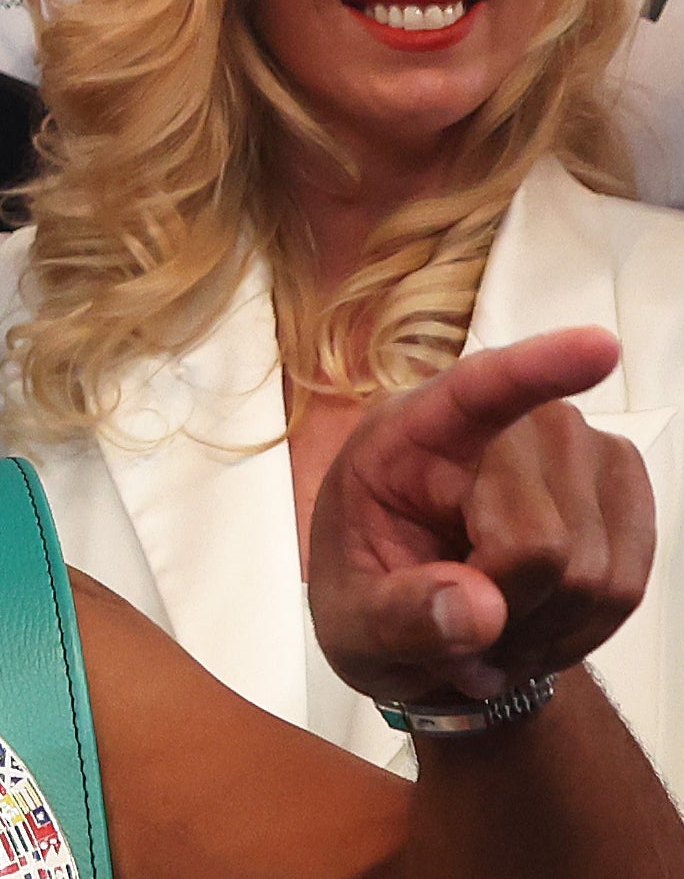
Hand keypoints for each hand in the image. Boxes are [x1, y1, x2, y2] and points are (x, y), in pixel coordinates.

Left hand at [308, 326, 652, 707]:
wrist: (427, 632)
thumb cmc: (375, 600)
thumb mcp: (353, 623)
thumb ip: (400, 616)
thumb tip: (479, 609)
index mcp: (410, 432)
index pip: (477, 391)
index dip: (538, 370)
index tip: (600, 346)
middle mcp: (502, 425)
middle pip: (540, 538)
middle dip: (506, 608)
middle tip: (461, 625)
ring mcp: (574, 449)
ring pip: (594, 572)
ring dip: (543, 626)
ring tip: (491, 624)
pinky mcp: (620, 487)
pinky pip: (626, 585)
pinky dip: (582, 627)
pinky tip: (535, 622)